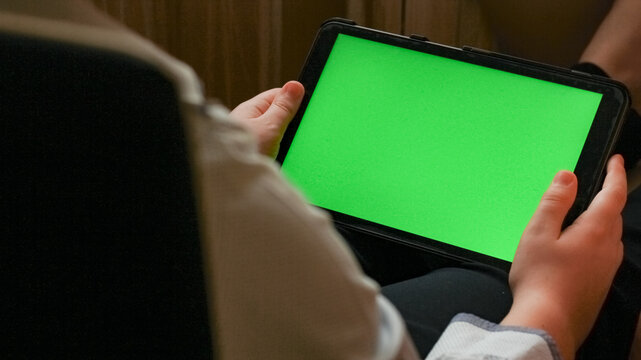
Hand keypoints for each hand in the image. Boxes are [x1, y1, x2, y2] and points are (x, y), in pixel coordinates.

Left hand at [230, 81, 304, 156]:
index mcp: (251, 109)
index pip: (277, 96)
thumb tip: (295, 86)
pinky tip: (279, 159)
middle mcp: (247, 122)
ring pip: (273, 134)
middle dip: (289, 124)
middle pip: (276, 116)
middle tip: (296, 134)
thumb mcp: (269, 127)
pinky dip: (276, 153)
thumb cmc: (240, 152)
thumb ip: (283, 108)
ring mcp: (248, 138)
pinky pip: (269, 149)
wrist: (226, 182)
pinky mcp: (250, 154)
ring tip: (286, 149)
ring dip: (282, 141)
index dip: (293, 101)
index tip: (306, 109)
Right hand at [501, 155, 626, 359]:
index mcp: (596, 231)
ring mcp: (607, 270)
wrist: (548, 323)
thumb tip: (568, 177)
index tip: (615, 161)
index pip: (614, 194)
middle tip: (589, 190)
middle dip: (606, 199)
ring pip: (609, 237)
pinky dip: (594, 244)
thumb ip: (554, 202)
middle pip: (614, 216)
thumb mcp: (538, 232)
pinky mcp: (600, 286)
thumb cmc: (540, 277)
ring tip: (578, 221)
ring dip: (600, 223)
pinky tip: (574, 253)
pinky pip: (603, 256)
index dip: (615, 174)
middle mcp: (609, 249)